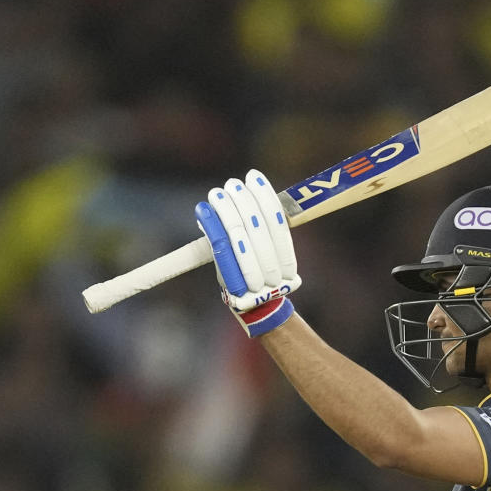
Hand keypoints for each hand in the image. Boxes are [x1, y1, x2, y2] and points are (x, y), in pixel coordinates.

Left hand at [194, 169, 300, 336]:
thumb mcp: (267, 257)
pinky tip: (203, 210)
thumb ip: (261, 233)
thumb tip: (244, 199)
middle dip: (244, 202)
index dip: (265, 197)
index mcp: (288, 263)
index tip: (254, 177)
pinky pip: (220, 249)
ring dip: (226, 211)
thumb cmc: (258, 278)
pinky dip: (211, 226)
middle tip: (233, 184)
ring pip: (238, 237)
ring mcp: (255, 282)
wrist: (255, 314)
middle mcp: (276, 275)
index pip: (277, 224)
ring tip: (217, 193)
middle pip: (257, 229)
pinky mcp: (232, 284)